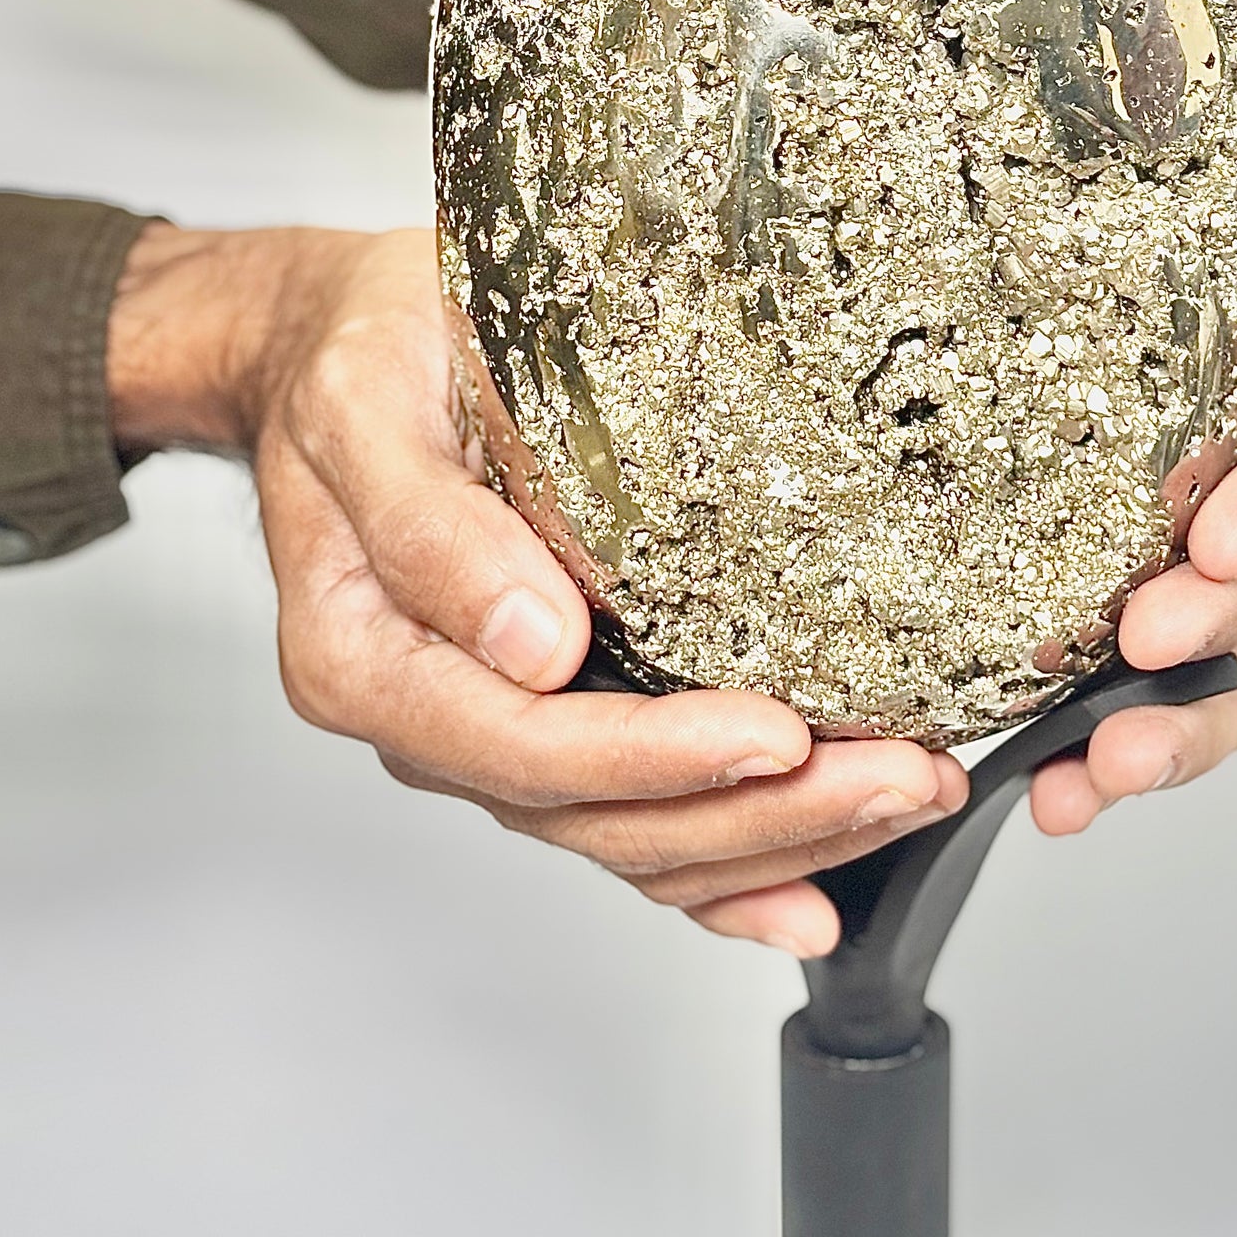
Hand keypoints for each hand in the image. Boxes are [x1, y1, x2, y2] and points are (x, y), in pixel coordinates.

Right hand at [106, 225, 964, 955]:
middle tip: (900, 776)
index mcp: (369, 660)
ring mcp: (493, 727)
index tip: (775, 739)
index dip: (658, 759)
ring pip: (637, 834)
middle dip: (762, 813)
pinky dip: (728, 871)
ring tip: (903, 798)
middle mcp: (433, 715)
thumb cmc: (357, 355)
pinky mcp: (551, 715)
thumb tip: (530, 642)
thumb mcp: (365, 408)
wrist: (332, 341)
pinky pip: (638, 821)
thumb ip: (429, 529)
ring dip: (779, 836)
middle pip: (600, 814)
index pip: (526, 747)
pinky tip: (811, 895)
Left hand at [1025, 58, 1236, 836]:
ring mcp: (1201, 542)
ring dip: (1180, 723)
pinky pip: (1139, 693)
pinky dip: (1102, 750)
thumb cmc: (1154, 140)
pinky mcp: (1113, 595)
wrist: (1031, 163)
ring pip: (1233, 660)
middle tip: (1145, 635)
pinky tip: (1042, 790)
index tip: (1224, 529)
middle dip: (1231, 617)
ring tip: (1096, 764)